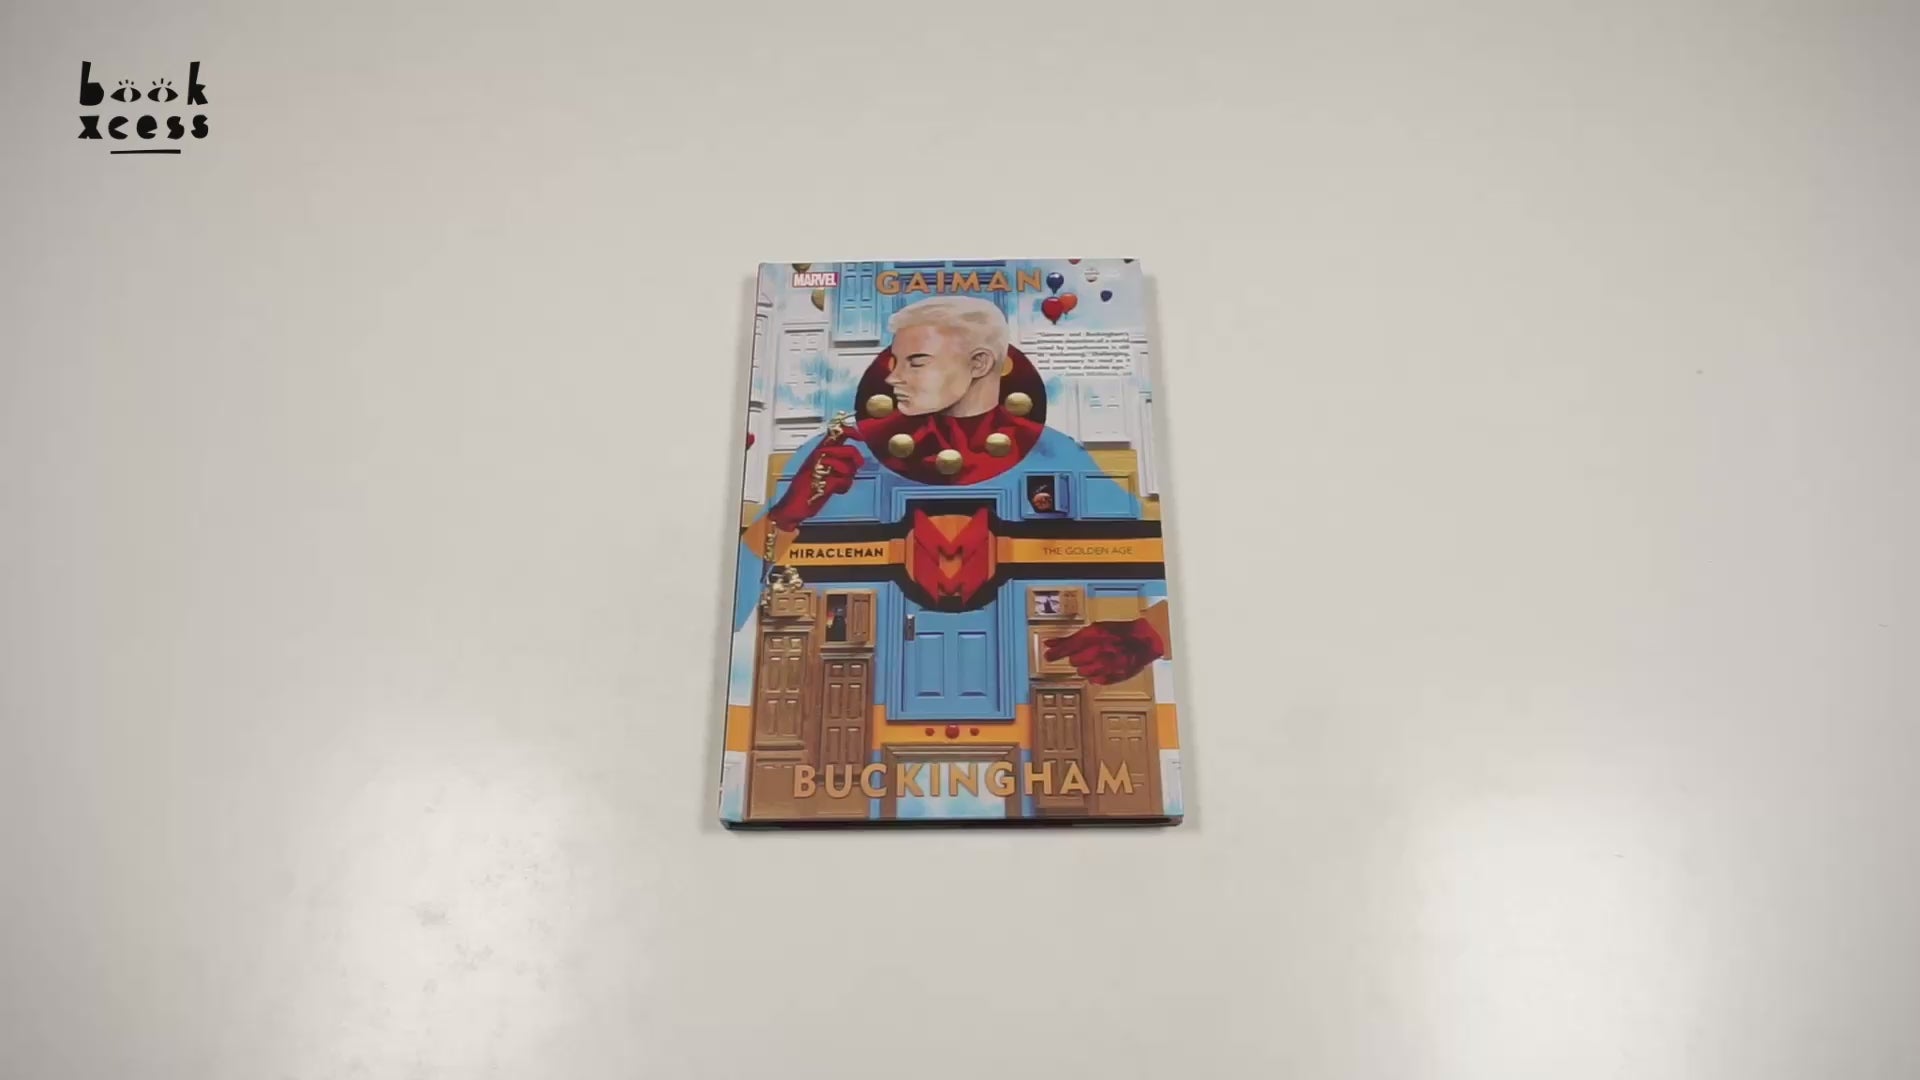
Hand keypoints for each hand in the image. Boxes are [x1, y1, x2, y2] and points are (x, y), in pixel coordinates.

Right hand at [768, 435, 863, 528]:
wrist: (791, 506)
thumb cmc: (805, 488)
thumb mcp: (819, 468)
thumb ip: (834, 459)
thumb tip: (853, 454)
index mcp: (818, 451)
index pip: (836, 432)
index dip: (851, 431)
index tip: (860, 437)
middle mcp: (818, 457)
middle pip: (849, 449)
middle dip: (856, 458)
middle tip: (858, 463)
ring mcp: (820, 470)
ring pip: (848, 466)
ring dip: (848, 476)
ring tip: (840, 481)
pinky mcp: (823, 483)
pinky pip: (843, 481)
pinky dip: (843, 487)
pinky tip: (836, 489)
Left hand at [1042, 618, 1165, 684]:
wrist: (1144, 641)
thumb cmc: (1122, 633)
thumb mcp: (1094, 629)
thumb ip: (1069, 639)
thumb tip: (1050, 643)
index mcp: (1091, 638)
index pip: (1065, 649)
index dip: (1054, 654)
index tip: (1047, 656)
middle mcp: (1096, 653)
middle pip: (1074, 661)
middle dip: (1077, 657)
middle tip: (1086, 652)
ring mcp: (1104, 667)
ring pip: (1083, 672)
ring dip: (1086, 667)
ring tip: (1096, 659)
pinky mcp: (1111, 677)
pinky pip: (1095, 680)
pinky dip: (1096, 675)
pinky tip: (1102, 667)